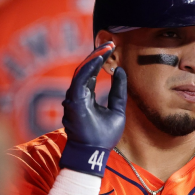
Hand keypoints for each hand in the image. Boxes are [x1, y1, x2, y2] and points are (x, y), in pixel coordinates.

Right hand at [60, 42, 126, 175]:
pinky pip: (80, 79)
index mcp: (86, 96)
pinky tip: (99, 58)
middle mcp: (78, 94)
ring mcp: (74, 97)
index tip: (111, 48)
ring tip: (107, 47)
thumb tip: (120, 71)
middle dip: (98, 54)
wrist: (95, 152)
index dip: (100, 59)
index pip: (91, 73)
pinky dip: (89, 67)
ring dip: (95, 57)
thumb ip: (118, 91)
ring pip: (82, 71)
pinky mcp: (74, 101)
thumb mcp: (117, 109)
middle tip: (111, 42)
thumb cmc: (104, 136)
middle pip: (86, 68)